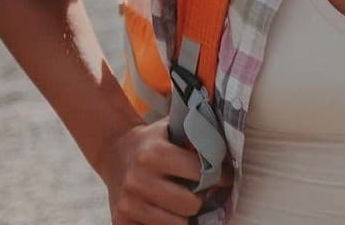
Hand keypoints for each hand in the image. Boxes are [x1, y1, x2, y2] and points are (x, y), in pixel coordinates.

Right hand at [96, 119, 223, 223]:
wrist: (113, 152)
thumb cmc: (154, 141)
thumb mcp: (173, 128)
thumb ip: (200, 133)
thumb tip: (230, 147)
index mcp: (153, 154)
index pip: (201, 172)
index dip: (220, 176)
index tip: (225, 178)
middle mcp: (137, 180)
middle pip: (191, 204)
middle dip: (202, 198)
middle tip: (204, 192)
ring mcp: (127, 203)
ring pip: (177, 224)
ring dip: (186, 215)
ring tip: (187, 202)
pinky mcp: (120, 220)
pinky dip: (167, 223)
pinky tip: (169, 212)